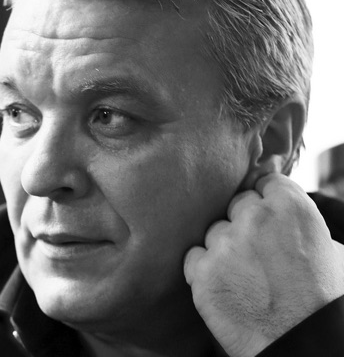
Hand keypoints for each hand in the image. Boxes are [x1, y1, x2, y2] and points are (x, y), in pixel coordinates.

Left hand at [184, 173, 343, 356]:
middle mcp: (255, 218)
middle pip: (237, 204)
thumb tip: (280, 204)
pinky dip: (204, 269)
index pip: (264, 182)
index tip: (266, 216)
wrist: (305, 346)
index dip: (265, 200)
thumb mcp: (326, 247)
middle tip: (256, 250)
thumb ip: (298, 218)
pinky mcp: (204, 272)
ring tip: (244, 276)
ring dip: (224, 248)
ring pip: (215, 231)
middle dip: (244, 222)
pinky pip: (194, 257)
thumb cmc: (321, 298)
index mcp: (290, 206)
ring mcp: (226, 244)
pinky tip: (224, 286)